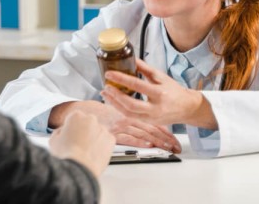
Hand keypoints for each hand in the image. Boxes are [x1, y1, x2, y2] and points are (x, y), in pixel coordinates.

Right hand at [49, 111, 114, 177]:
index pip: (74, 118)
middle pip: (87, 123)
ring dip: (93, 138)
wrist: (80, 169)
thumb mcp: (53, 140)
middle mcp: (91, 119)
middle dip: (83, 132)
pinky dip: (102, 146)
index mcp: (76, 116)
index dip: (70, 129)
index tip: (69, 136)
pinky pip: (106, 141)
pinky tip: (94, 154)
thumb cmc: (66, 156)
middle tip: (78, 145)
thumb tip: (63, 132)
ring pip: (97, 132)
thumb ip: (59, 131)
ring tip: (85, 152)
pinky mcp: (111, 140)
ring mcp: (102, 129)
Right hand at [50, 101, 180, 152]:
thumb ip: (130, 116)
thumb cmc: (100, 113)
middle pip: (151, 128)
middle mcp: (128, 118)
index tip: (174, 139)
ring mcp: (121, 126)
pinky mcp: (112, 133)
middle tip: (176, 147)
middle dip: (165, 138)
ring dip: (157, 142)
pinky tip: (148, 146)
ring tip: (168, 148)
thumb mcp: (117, 110)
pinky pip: (128, 138)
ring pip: (143, 133)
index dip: (164, 130)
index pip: (151, 121)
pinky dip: (139, 142)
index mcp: (131, 112)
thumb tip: (144, 128)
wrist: (82, 112)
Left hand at [100, 59, 216, 129]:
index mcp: (160, 93)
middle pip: (131, 105)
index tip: (109, 74)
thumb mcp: (160, 76)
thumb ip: (144, 68)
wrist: (186, 107)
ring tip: (105, 94)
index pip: (137, 85)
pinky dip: (120, 109)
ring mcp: (152, 118)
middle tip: (106, 86)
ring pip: (129, 113)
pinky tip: (113, 101)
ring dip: (114, 103)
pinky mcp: (149, 123)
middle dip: (115, 96)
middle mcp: (156, 108)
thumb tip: (130, 58)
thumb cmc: (173, 90)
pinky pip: (131, 117)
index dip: (121, 79)